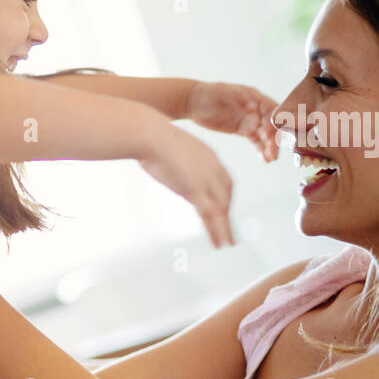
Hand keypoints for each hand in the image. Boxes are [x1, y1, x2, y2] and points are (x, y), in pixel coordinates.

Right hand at [138, 123, 234, 247]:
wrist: (151, 135)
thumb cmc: (151, 136)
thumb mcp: (169, 148)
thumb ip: (174, 159)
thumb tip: (165, 163)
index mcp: (208, 155)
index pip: (223, 180)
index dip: (225, 195)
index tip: (223, 205)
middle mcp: (213, 167)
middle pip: (226, 195)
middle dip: (227, 212)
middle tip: (228, 228)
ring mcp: (207, 180)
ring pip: (221, 209)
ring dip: (226, 228)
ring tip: (228, 243)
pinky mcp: (196, 191)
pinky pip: (211, 216)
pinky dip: (217, 232)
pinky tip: (219, 243)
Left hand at [185, 81, 279, 161]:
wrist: (194, 102)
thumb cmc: (209, 93)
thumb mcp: (223, 91)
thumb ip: (239, 97)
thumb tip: (254, 106)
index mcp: (255, 97)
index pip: (271, 109)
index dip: (274, 121)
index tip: (270, 134)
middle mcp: (256, 109)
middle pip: (270, 124)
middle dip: (273, 137)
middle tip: (274, 151)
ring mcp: (250, 120)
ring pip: (264, 134)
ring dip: (269, 146)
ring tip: (271, 158)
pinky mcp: (243, 130)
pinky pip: (256, 140)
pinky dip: (261, 149)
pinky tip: (265, 159)